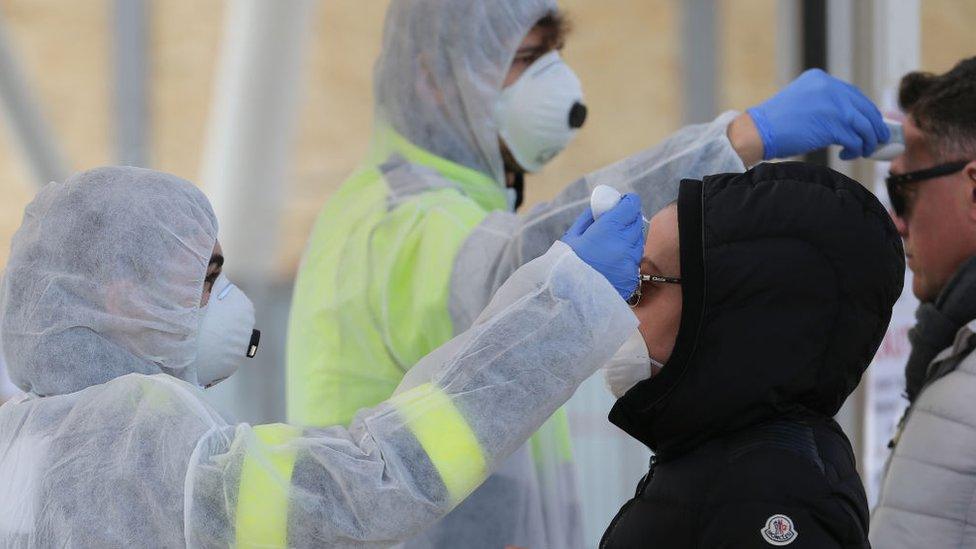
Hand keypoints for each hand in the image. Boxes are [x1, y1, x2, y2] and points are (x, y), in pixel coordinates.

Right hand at [561, 194, 643, 299]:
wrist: (570, 298)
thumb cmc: (566, 264)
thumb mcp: (572, 235)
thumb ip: (590, 217)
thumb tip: (602, 207)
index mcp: (609, 228)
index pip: (631, 205)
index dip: (627, 202)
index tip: (621, 204)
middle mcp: (625, 243)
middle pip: (637, 222)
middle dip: (628, 220)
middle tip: (615, 225)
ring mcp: (630, 261)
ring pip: (638, 242)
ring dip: (629, 239)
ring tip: (611, 247)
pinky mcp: (632, 276)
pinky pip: (634, 261)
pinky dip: (627, 258)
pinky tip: (612, 264)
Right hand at [747, 69, 889, 159]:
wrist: (758, 131)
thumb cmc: (775, 123)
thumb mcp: (802, 101)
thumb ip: (823, 103)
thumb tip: (848, 119)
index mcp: (821, 79)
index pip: (853, 94)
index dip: (865, 111)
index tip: (870, 123)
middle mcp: (830, 88)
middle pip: (865, 108)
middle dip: (874, 126)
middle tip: (876, 139)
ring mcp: (833, 106)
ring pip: (864, 125)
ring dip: (867, 140)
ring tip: (862, 151)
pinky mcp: (832, 126)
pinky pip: (854, 139)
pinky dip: (855, 149)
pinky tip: (847, 154)